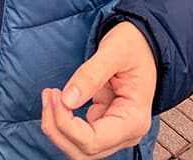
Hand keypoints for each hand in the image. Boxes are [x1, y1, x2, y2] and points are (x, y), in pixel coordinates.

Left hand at [41, 22, 156, 158]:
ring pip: (78, 148)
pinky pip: (79, 134)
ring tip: (49, 95)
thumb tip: (67, 100)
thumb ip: (91, 75)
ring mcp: (115, 131)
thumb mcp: (113, 51)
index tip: (56, 96)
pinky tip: (57, 98)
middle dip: (58, 128)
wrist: (144, 42)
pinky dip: (62, 121)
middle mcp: (126, 133)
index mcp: (133, 120)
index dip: (67, 125)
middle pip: (83, 152)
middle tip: (49, 94)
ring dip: (57, 128)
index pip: (93, 141)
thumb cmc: (134, 45)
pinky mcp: (104, 124)